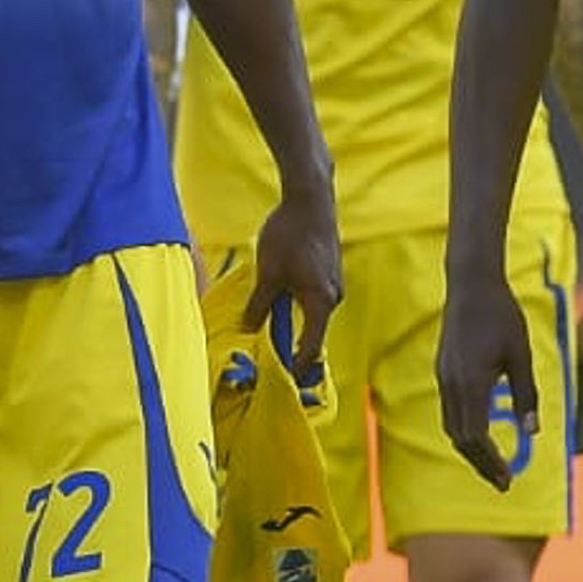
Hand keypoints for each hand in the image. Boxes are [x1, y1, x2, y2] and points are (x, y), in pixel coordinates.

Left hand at [246, 183, 340, 381]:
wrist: (309, 199)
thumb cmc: (288, 234)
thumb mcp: (267, 273)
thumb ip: (259, 305)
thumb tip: (248, 330)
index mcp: (321, 301)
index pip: (311, 346)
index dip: (297, 365)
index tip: (284, 382)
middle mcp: (333, 296)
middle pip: (312, 332)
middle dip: (292, 346)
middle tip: (270, 362)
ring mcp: (334, 283)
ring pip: (311, 313)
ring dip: (292, 322)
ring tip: (269, 333)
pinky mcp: (328, 272)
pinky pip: (312, 298)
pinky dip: (296, 305)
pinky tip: (279, 301)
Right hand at [435, 272, 535, 487]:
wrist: (471, 285)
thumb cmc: (502, 315)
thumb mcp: (521, 355)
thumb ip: (526, 394)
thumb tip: (532, 432)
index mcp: (471, 383)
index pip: (476, 436)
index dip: (490, 461)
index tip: (507, 480)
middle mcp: (451, 384)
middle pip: (460, 437)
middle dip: (480, 462)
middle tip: (502, 481)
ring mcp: (444, 377)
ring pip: (451, 425)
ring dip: (470, 448)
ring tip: (491, 463)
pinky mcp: (444, 370)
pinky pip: (450, 410)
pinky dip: (465, 429)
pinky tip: (481, 433)